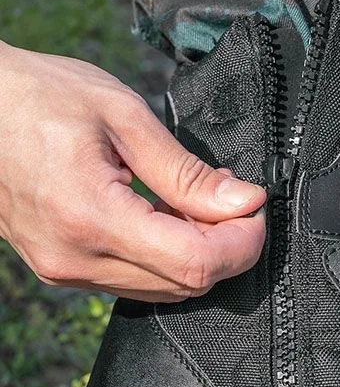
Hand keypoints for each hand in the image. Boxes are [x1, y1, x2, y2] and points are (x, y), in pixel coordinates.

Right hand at [0, 43, 265, 301]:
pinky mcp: (63, 269)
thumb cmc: (38, 96)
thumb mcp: (123, 118)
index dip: (242, 243)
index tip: (255, 208)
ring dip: (199, 253)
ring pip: (165, 290)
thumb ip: (187, 172)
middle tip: (233, 199)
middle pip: (187, 284)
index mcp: (92, 218)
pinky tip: (168, 216)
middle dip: (227, 247)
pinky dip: (167, 256)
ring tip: (198, 201)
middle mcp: (76, 259)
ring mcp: (66, 270)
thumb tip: (244, 202)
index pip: (196, 263)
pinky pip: (136, 281)